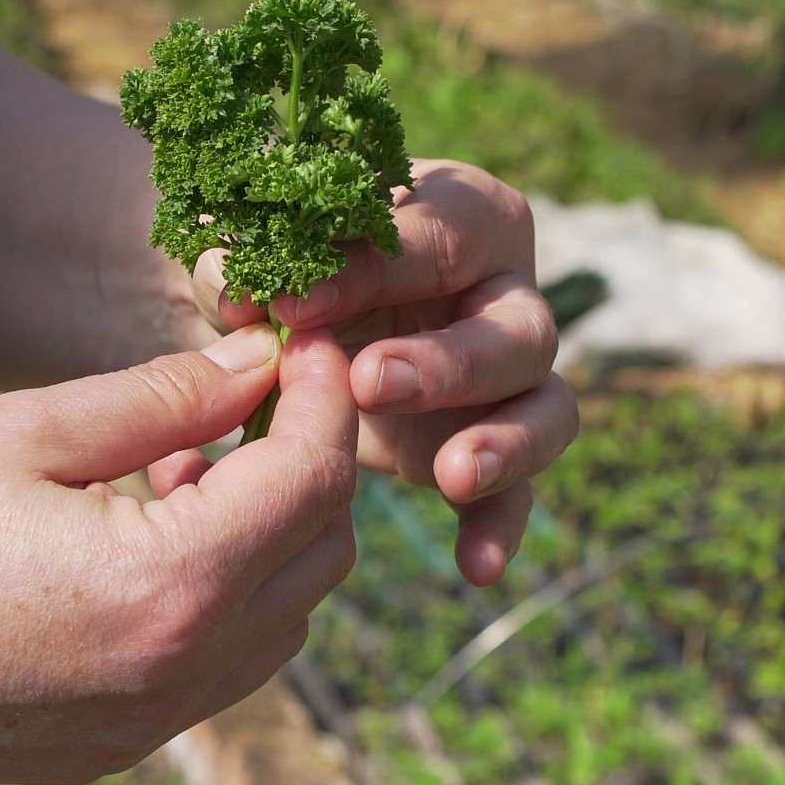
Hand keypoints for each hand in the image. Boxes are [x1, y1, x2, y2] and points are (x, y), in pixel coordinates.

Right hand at [0, 325, 357, 784]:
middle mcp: (174, 676)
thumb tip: (255, 362)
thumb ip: (163, 398)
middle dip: (309, 464)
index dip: (324, 397)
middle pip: (318, 558)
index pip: (310, 481)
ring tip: (184, 458)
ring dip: (264, 533)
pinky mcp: (106, 746)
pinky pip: (214, 666)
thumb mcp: (26, 430)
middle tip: (250, 391)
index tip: (303, 341)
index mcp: (165, 588)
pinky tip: (143, 530)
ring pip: (278, 621)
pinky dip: (217, 593)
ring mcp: (142, 725)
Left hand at [191, 159, 578, 587]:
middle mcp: (502, 291)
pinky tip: (475, 569)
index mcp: (458, 215)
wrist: (290, 314)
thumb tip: (236, 283)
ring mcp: (507, 376)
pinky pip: (520, 492)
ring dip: (506, 443)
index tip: (294, 305)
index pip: (439, 235)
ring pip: (548, 407)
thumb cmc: (282, 257)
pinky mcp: (490, 444)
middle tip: (367, 384)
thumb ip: (241, 259)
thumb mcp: (253, 251)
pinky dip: (500, 526)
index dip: (374, 266)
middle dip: (449, 361)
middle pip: (518, 327)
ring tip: (450, 475)